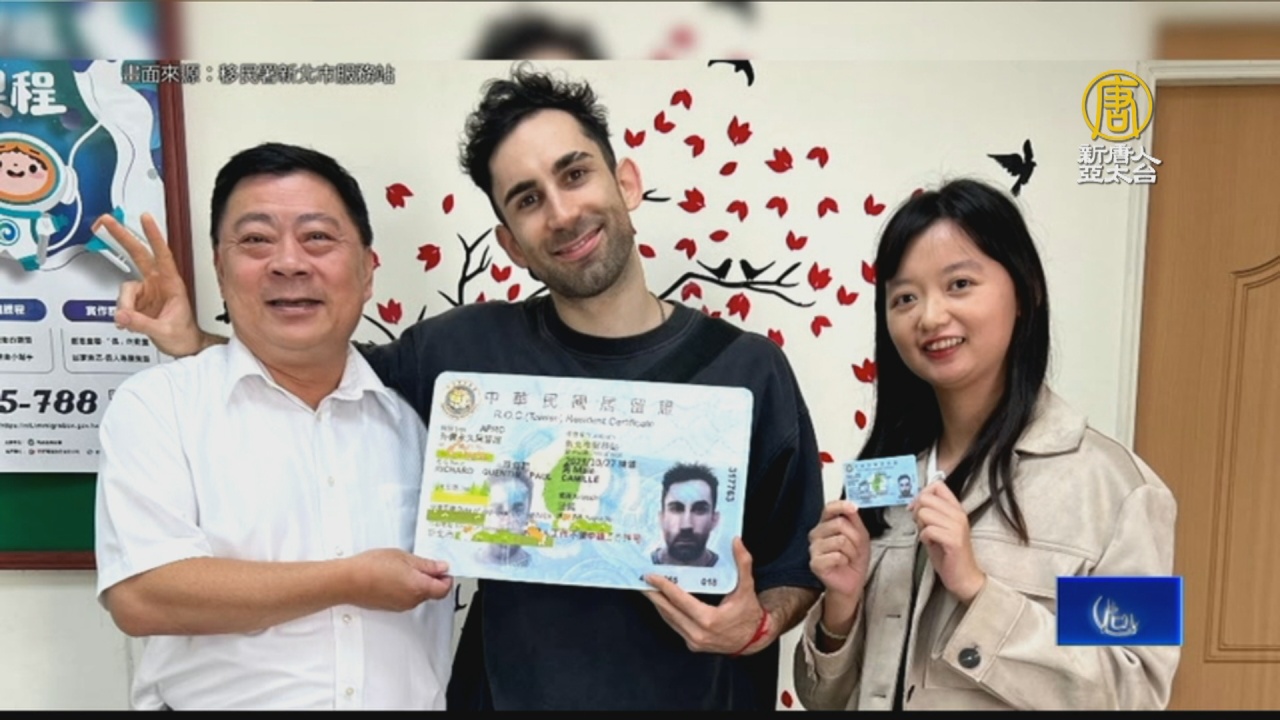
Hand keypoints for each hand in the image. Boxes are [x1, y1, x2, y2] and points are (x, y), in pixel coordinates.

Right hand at [93, 213, 202, 357]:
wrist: (184, 346)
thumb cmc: (183, 336)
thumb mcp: (164, 331)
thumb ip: (142, 323)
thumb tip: (122, 316)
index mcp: (171, 283)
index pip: (162, 254)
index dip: (153, 235)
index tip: (145, 218)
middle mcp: (158, 283)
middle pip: (138, 254)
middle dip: (122, 236)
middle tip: (106, 220)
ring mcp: (147, 291)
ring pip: (125, 287)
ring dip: (123, 304)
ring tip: (129, 320)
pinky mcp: (138, 301)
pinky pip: (122, 302)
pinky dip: (122, 312)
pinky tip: (127, 321)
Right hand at [346, 549, 453, 610]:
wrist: (347, 581)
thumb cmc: (371, 567)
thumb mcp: (404, 557)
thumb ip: (426, 564)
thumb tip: (441, 568)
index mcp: (419, 587)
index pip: (444, 589)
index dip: (446, 578)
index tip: (443, 569)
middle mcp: (412, 600)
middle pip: (432, 592)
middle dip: (431, 579)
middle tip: (422, 565)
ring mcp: (401, 606)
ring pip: (418, 595)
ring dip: (418, 583)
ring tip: (404, 568)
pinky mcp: (391, 607)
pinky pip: (406, 598)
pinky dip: (405, 588)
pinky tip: (394, 576)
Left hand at [643, 537, 772, 655]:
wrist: (754, 639)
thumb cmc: (749, 613)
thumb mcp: (747, 588)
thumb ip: (743, 563)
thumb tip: (736, 541)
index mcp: (709, 620)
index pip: (680, 600)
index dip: (664, 587)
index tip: (650, 577)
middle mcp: (698, 633)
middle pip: (669, 611)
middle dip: (654, 595)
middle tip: (641, 582)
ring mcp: (694, 641)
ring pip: (670, 620)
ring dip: (658, 605)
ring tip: (647, 590)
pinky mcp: (693, 645)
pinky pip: (675, 627)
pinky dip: (667, 614)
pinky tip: (662, 603)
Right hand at [808, 500, 870, 635]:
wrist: (852, 581)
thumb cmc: (854, 559)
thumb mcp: (861, 536)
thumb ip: (855, 520)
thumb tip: (852, 505)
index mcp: (826, 524)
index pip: (829, 508)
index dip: (841, 506)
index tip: (853, 507)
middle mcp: (817, 534)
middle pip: (840, 524)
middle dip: (855, 537)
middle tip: (856, 548)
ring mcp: (814, 548)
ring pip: (841, 540)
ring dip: (852, 551)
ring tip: (849, 558)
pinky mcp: (815, 563)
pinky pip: (836, 556)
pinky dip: (845, 561)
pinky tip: (842, 564)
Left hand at [909, 482, 985, 603]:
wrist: (964, 577)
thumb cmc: (948, 554)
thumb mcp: (938, 527)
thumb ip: (930, 512)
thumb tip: (915, 501)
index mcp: (956, 508)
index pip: (937, 485)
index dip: (921, 494)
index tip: (916, 508)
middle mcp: (958, 514)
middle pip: (926, 498)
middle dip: (917, 511)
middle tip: (922, 526)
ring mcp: (957, 526)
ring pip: (924, 513)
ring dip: (921, 527)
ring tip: (929, 537)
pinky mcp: (953, 540)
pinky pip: (928, 530)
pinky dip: (924, 538)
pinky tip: (932, 544)